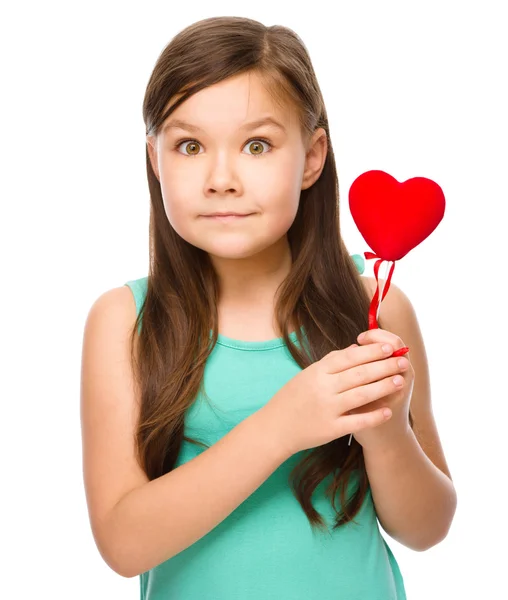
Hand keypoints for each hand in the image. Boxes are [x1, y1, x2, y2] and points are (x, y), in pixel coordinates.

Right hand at [258, 338, 412, 457]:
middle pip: (359, 374)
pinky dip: (373, 416)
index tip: (390, 346)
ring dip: (383, 387)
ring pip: (361, 395)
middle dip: (384, 366)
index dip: (372, 351)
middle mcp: (323, 388)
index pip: (350, 357)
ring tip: (400, 381)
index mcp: (317, 371)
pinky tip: (388, 411)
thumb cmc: (292, 398)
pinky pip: (356, 421)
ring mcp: (327, 408)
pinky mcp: (330, 429)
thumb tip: (356, 348)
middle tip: (403, 361)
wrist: (275, 427)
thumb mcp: (307, 374)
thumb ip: (331, 361)